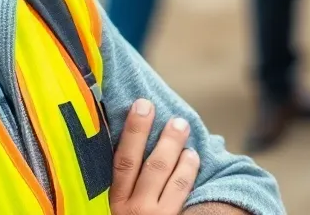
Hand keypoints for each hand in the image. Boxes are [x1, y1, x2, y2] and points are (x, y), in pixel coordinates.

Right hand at [110, 99, 199, 214]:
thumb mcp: (121, 206)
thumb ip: (126, 183)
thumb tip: (136, 140)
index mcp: (116, 200)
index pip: (122, 160)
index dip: (132, 130)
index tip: (140, 105)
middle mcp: (133, 208)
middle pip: (146, 163)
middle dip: (154, 132)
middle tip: (159, 107)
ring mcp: (154, 214)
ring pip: (166, 174)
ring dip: (175, 146)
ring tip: (181, 126)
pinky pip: (183, 191)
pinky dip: (188, 170)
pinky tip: (193, 156)